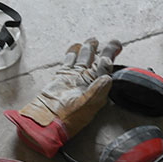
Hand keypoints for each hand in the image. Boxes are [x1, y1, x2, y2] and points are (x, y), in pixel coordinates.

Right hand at [4, 38, 121, 156]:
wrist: (46, 121)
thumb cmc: (67, 118)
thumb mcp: (86, 105)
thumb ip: (97, 90)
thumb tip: (107, 77)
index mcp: (96, 89)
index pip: (106, 69)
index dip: (111, 57)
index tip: (115, 47)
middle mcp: (87, 83)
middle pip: (97, 62)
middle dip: (105, 51)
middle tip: (112, 41)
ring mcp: (74, 78)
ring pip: (83, 59)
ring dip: (88, 49)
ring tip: (93, 40)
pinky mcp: (62, 77)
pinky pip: (69, 62)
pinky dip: (72, 53)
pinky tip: (76, 46)